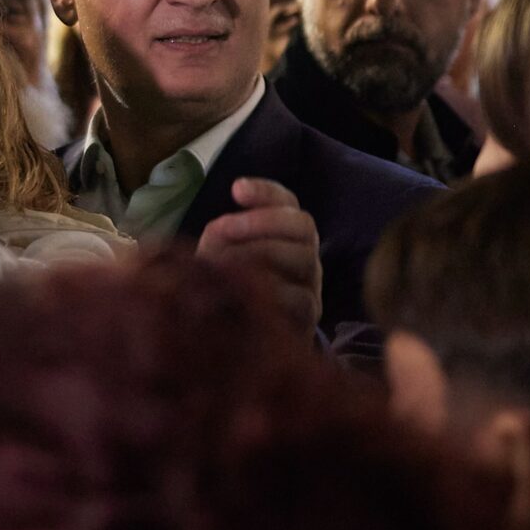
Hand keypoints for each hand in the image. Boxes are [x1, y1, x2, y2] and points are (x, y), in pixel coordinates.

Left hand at [196, 177, 322, 328]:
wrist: (235, 340)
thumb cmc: (226, 288)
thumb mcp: (218, 256)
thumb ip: (222, 237)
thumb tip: (220, 229)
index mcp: (285, 233)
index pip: (287, 202)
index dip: (266, 191)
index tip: (237, 189)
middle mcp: (305, 253)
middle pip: (302, 225)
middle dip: (259, 221)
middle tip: (222, 228)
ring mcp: (311, 284)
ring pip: (304, 259)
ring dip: (259, 255)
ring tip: (224, 266)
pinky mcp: (309, 315)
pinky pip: (300, 298)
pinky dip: (270, 292)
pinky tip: (242, 293)